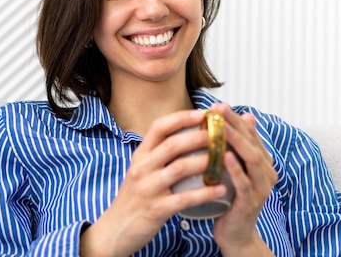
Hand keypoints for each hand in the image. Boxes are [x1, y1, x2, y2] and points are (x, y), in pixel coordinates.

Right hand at [80, 109, 227, 256]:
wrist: (116, 228)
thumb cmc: (133, 197)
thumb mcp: (140, 169)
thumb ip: (157, 154)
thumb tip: (184, 134)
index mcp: (140, 155)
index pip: (159, 127)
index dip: (181, 118)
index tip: (202, 113)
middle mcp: (142, 168)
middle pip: (172, 145)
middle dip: (198, 137)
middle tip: (219, 133)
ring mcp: (148, 188)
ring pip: (179, 168)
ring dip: (204, 161)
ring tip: (224, 157)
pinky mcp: (156, 209)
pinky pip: (184, 198)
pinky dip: (205, 193)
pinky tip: (221, 189)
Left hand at [211, 103, 277, 255]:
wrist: (235, 233)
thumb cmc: (231, 198)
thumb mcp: (235, 169)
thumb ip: (239, 146)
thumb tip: (246, 116)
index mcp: (262, 162)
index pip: (250, 133)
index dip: (235, 118)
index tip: (217, 105)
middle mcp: (266, 172)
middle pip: (252, 142)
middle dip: (235, 124)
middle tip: (218, 109)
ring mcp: (261, 188)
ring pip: (253, 159)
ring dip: (237, 142)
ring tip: (222, 128)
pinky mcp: (251, 202)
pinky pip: (245, 183)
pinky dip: (236, 169)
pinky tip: (224, 157)